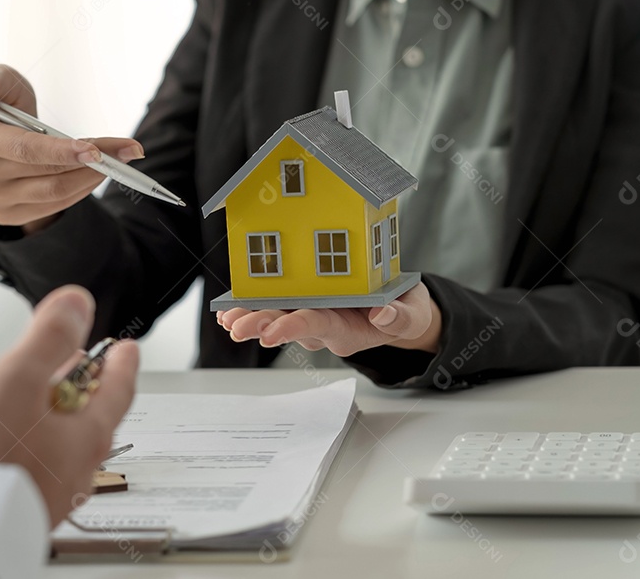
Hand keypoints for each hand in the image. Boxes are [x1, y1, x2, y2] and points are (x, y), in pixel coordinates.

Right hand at [0, 64, 144, 231]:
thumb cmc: (4, 103)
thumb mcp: (2, 81)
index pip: (24, 149)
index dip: (60, 151)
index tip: (95, 151)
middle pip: (47, 172)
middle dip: (93, 160)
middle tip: (129, 150)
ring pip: (55, 192)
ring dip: (93, 177)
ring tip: (120, 160)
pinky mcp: (6, 215)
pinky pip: (54, 206)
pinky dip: (82, 189)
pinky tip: (97, 173)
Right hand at [0, 285, 138, 525]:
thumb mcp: (19, 377)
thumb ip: (49, 337)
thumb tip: (78, 303)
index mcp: (88, 433)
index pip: (119, 388)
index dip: (122, 361)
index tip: (127, 348)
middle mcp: (78, 467)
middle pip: (92, 416)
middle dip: (84, 386)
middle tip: (77, 366)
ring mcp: (53, 490)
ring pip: (63, 441)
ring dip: (53, 413)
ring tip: (33, 397)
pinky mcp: (24, 504)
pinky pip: (38, 464)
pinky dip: (31, 440)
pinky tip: (5, 439)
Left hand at [217, 283, 440, 355]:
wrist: (399, 309)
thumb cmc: (404, 310)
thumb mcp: (413, 314)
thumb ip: (402, 317)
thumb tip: (383, 315)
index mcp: (348, 330)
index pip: (318, 326)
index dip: (293, 328)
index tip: (272, 334)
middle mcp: (324, 326)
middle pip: (288, 326)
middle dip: (260, 325)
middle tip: (236, 327)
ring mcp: (312, 317)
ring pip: (276, 318)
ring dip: (250, 317)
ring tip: (226, 318)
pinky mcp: (305, 305)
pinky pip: (274, 308)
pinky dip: (251, 307)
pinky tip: (228, 309)